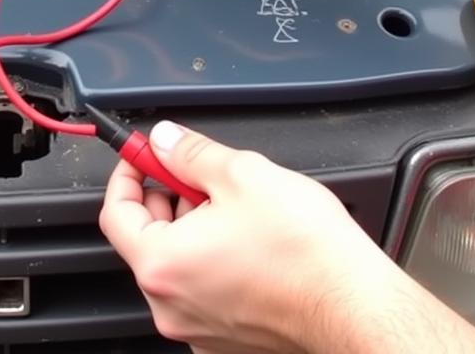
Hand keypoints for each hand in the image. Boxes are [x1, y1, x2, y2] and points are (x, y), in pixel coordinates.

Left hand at [99, 122, 474, 353]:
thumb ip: (189, 153)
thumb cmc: (307, 254)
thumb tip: (165, 140)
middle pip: (145, 240)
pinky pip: (203, 291)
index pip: (115, 213)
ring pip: (177, 265)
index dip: (128, 174)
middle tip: (192, 174)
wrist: (359, 308)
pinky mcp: (228, 340)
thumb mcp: (241, 174)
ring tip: (232, 206)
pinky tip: (247, 240)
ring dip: (191, 229)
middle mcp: (172, 306)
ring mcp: (200, 330)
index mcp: (163, 265)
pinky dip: (212, 261)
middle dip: (165, 198)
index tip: (141, 155)